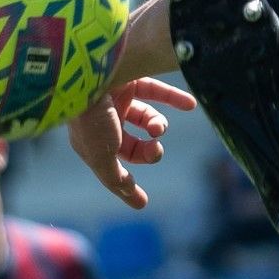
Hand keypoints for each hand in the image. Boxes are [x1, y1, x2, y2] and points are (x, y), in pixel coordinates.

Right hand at [68, 78, 196, 208]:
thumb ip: (115, 178)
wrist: (87, 76)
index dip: (127, 183)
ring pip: (146, 117)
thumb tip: (136, 201)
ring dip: (158, 125)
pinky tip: (190, 105)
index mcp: (91, 140)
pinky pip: (156, 89)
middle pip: (133, 142)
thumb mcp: (101, 155)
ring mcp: (116, 99)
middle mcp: (103, 120)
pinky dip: (174, 98)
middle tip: (156, 149)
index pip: (113, 165)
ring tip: (159, 128)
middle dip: (148, 151)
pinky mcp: (130, 78)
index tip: (143, 202)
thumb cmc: (91, 119)